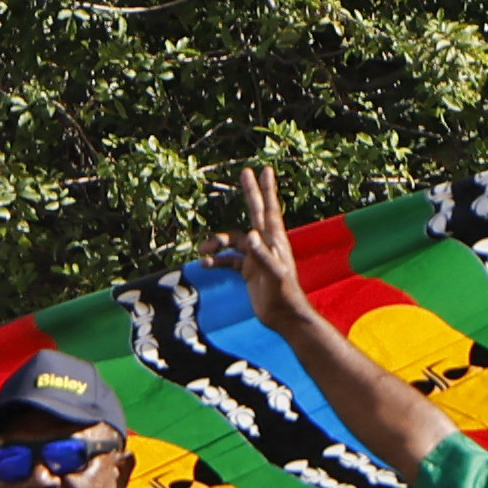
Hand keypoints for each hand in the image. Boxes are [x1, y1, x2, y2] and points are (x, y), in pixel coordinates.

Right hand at [211, 160, 327, 340]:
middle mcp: (264, 244)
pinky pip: (228, 259)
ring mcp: (255, 256)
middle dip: (250, 193)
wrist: (283, 316)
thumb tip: (249, 236)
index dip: (266, 190)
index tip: (265, 171)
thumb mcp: (273, 274)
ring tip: (203, 251)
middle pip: (255, 212)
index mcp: (274, 241)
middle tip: (245, 173)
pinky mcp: (248, 270)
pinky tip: (206, 265)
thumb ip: (261, 256)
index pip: (269, 210)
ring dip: (217, 243)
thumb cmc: (283, 294)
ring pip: (233, 240)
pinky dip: (217, 261)